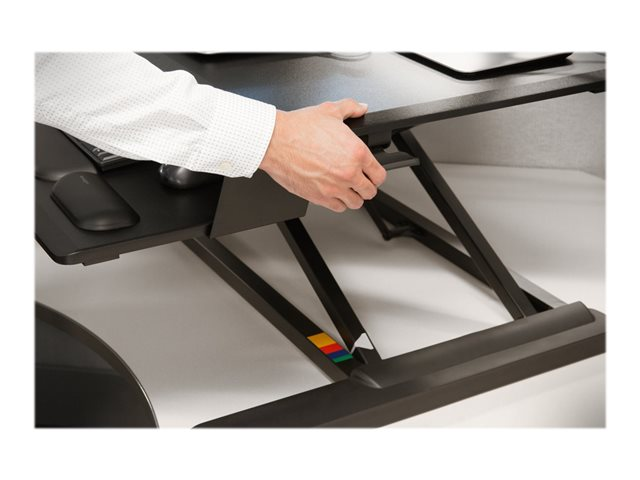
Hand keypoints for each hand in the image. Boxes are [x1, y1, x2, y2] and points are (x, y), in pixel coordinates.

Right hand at [259, 99, 386, 212]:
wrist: (275, 141)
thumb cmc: (298, 128)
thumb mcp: (329, 110)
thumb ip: (350, 108)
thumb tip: (360, 108)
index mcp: (356, 153)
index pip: (379, 174)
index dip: (377, 175)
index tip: (372, 175)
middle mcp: (349, 173)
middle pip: (370, 191)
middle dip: (366, 187)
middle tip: (360, 182)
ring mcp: (335, 188)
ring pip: (356, 203)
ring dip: (353, 197)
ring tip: (348, 190)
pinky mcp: (320, 197)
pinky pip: (338, 208)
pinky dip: (338, 203)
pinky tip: (334, 195)